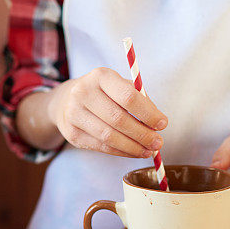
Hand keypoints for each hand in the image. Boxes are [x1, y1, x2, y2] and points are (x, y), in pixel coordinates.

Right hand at [47, 67, 166, 156]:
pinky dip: (121, 152)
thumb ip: (139, 100)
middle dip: (142, 134)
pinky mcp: (72, 134)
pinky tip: (133, 152)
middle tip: (158, 143)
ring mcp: (74, 114)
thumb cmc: (103, 94)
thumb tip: (158, 124)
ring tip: (148, 151)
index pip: (128, 97)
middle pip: (118, 119)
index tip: (163, 124)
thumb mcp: (119, 87)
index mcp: (100, 76)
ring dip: (133, 147)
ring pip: (109, 136)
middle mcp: (83, 93)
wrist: (66, 102)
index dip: (148, 113)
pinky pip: (101, 147)